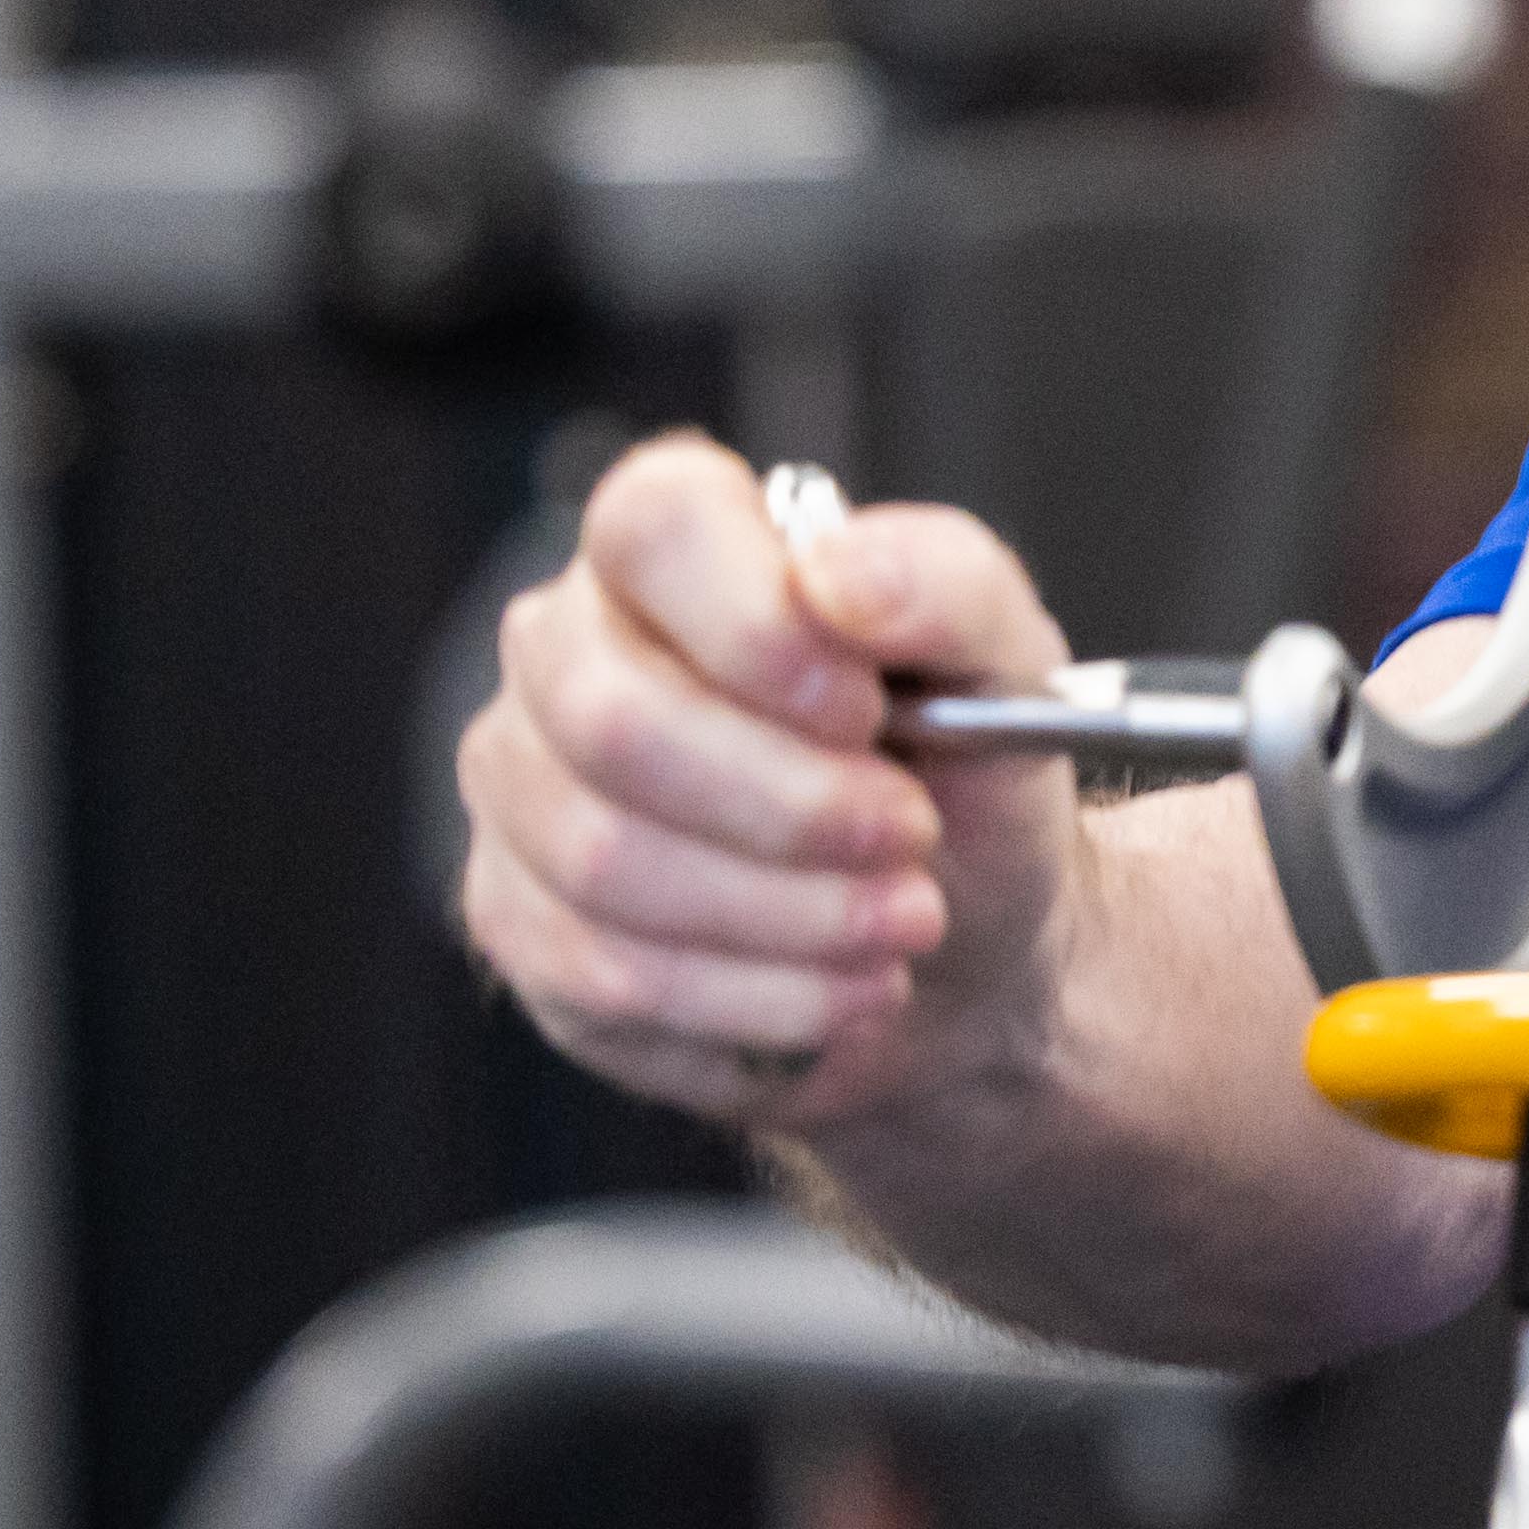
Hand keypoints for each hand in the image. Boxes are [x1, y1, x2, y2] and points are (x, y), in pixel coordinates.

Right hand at [454, 431, 1088, 1134]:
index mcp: (678, 548)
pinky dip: (753, 1003)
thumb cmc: (963, 774)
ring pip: (604, 864)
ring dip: (789, 918)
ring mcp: (523, 788)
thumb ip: (945, 584)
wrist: (962, 939)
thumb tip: (842, 575)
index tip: (863, 708)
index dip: (756, 626)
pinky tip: (837, 994)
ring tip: (902, 927)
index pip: (653, 526)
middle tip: (912, 841)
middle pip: (614, 721)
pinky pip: (603, 978)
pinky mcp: (521, 924)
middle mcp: (568, 649)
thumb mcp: (1006, 662)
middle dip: (793, 808)